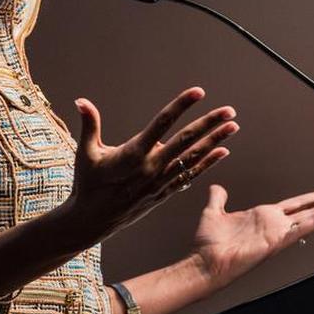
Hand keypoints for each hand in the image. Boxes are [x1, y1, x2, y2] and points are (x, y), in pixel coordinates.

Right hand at [65, 87, 237, 242]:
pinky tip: (223, 152)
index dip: (181, 106)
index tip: (198, 92)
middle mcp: (151, 167)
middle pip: (186, 140)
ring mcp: (160, 181)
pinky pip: (190, 175)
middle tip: (229, 111)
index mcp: (133, 153)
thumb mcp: (86, 153)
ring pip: (193, 158)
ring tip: (233, 127)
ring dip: (215, 141)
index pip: (162, 123)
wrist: (92, 221)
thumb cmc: (87, 183)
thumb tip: (80, 100)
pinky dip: (207, 163)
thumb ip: (89, 125)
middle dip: (209, 124)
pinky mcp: (164, 193)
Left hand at [191, 184, 313, 289]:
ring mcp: (278, 234)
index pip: (296, 205)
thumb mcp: (213, 213)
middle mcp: (275, 225)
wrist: (204, 263)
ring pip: (311, 218)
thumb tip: (217, 188)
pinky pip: (301, 229)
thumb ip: (218, 199)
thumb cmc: (208, 245)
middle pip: (310, 211)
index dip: (313, 198)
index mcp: (264, 217)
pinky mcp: (276, 242)